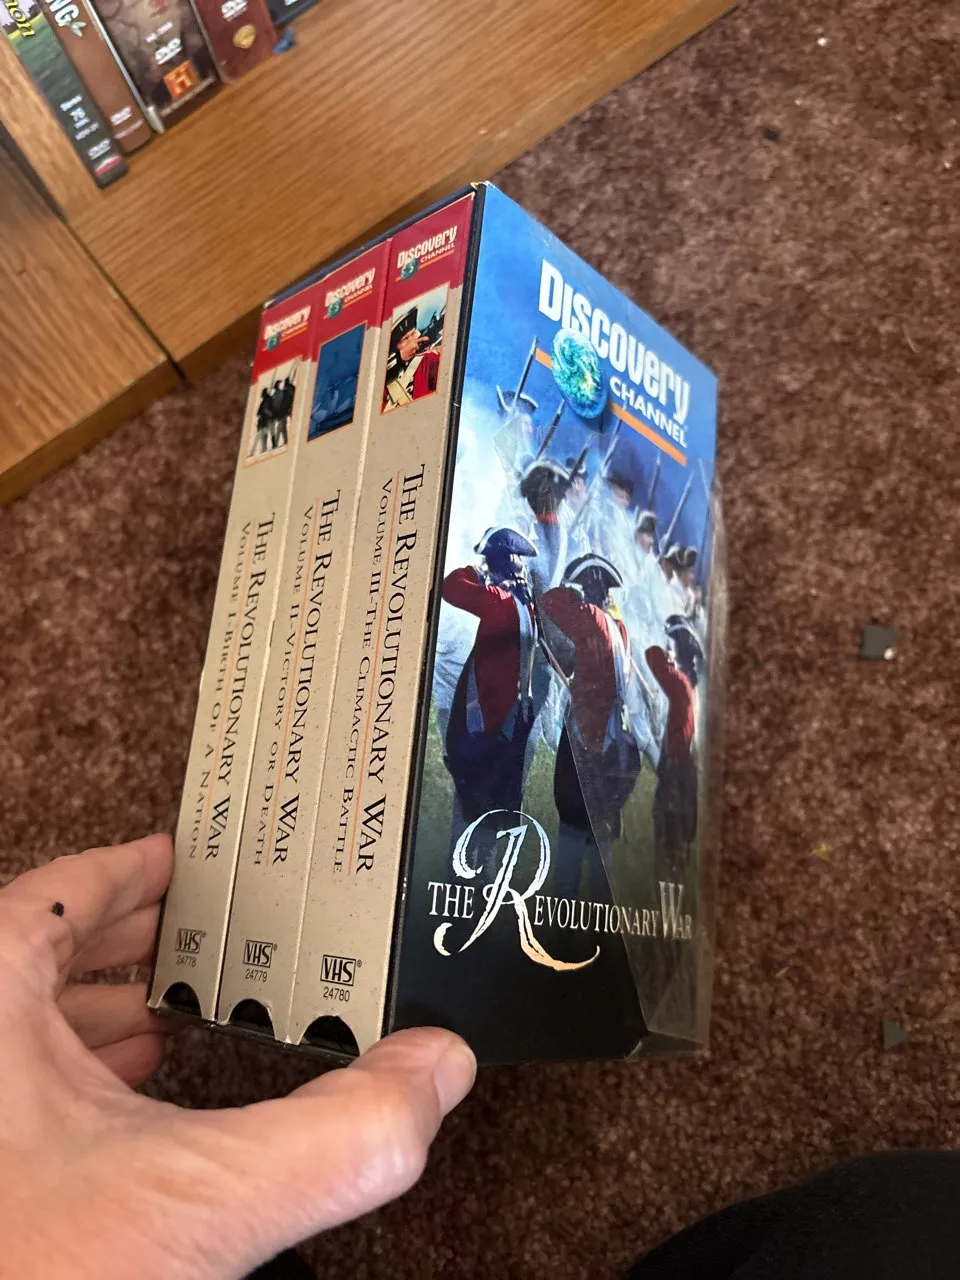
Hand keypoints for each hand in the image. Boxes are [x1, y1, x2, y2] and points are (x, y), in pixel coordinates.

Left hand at [0, 836, 475, 1278]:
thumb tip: (433, 1068)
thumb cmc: (25, 1275)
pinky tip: (126, 1112)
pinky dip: (73, 1082)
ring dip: (99, 1012)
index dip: (127, 868)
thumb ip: (340, 1133)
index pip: (60, 892)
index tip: (176, 856)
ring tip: (172, 1014)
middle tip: (197, 932)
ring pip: (22, 1026)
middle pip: (42, 953)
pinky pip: (20, 1093)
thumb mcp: (202, 1198)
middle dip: (128, 941)